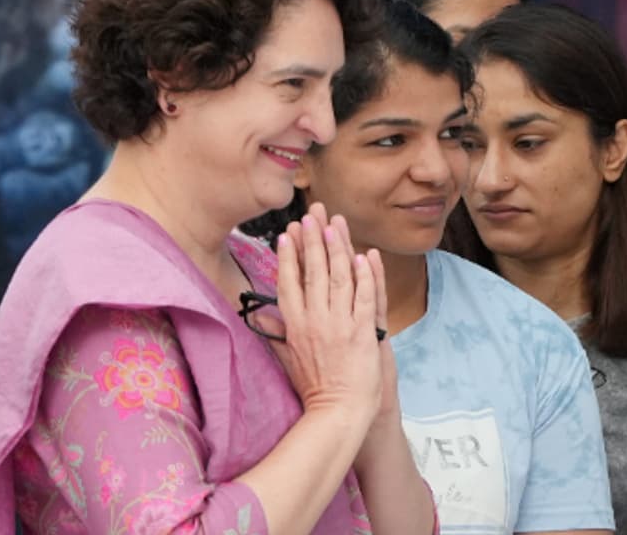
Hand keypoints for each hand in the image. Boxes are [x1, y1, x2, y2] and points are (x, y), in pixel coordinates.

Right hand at [264, 203, 382, 425]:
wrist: (338, 413)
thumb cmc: (314, 388)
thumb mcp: (287, 359)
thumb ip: (276, 334)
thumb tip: (260, 318)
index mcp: (295, 325)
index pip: (289, 282)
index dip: (289, 255)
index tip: (289, 233)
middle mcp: (315, 320)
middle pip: (314, 271)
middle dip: (313, 239)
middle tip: (312, 213)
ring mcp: (340, 324)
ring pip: (339, 278)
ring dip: (338, 247)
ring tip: (336, 223)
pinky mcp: (363, 332)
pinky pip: (365, 297)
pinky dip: (365, 276)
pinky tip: (364, 256)